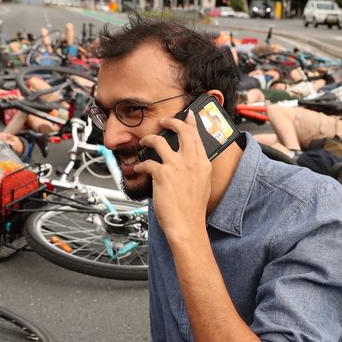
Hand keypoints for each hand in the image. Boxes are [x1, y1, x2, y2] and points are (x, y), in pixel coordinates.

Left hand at [133, 110, 211, 241]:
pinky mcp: (162, 174)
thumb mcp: (203, 184)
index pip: (196, 136)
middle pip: (181, 131)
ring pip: (159, 141)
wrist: (187, 225)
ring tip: (144, 141)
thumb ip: (197, 168)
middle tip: (164, 122)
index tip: (187, 116)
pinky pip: (147, 163)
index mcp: (203, 163)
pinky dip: (140, 165)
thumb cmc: (193, 209)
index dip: (190, 123)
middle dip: (171, 122)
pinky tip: (138, 168)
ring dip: (149, 139)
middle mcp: (190, 161)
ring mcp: (176, 166)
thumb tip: (189, 159)